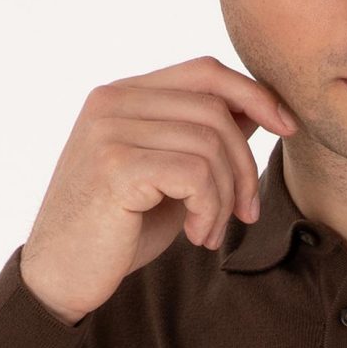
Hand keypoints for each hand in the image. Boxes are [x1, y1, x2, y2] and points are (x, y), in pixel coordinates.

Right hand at [18, 54, 300, 323]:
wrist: (59, 277)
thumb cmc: (116, 231)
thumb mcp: (167, 178)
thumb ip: (200, 140)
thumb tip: (258, 111)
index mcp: (122, 94)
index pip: (204, 70)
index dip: (254, 93)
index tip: (287, 127)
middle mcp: (111, 100)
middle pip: (215, 109)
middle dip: (245, 165)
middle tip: (244, 212)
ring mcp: (110, 130)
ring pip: (211, 144)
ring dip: (225, 198)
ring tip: (209, 231)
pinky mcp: (116, 166)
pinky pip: (196, 174)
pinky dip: (210, 210)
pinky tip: (195, 237)